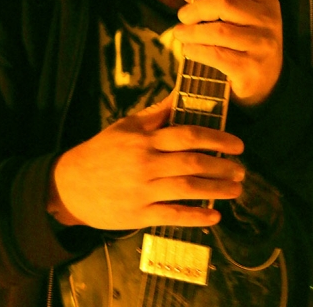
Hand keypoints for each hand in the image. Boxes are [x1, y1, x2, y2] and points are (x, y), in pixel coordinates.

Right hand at [48, 93, 243, 229]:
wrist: (70, 184)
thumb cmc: (102, 151)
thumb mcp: (126, 126)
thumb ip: (156, 114)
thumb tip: (180, 95)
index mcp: (144, 139)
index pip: (188, 135)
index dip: (217, 138)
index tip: (237, 144)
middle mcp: (146, 163)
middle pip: (192, 163)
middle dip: (222, 166)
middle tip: (241, 170)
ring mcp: (143, 190)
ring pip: (187, 189)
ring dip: (216, 190)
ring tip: (236, 190)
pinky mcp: (139, 215)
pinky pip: (173, 216)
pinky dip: (196, 216)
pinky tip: (214, 216)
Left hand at [174, 0, 282, 106]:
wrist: (263, 83)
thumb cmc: (241, 41)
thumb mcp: (230, 16)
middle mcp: (269, 19)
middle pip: (224, 4)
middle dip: (195, 10)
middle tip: (182, 17)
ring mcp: (263, 44)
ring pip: (218, 31)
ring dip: (191, 33)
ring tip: (180, 34)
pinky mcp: (252, 67)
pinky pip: (216, 54)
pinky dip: (196, 51)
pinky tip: (189, 50)